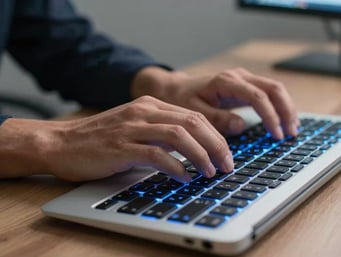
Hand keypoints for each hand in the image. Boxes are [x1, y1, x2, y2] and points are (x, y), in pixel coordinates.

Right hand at [0, 96, 232, 181]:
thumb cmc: (100, 139)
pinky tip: (184, 177)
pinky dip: (175, 167)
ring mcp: (131, 128)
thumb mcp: (135, 127)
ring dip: (200, 155)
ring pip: (178, 136)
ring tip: (210, 173)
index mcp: (150, 105)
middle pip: (192, 123)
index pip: (194, 116)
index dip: (215, 136)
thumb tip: (192, 151)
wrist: (60, 142)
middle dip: (216, 145)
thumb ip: (161, 134)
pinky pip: (156, 155)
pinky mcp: (120, 147)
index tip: (226, 154)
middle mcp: (143, 112)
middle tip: (227, 165)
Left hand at [132, 67, 298, 138]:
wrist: (174, 89)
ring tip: (292, 129)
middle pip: (273, 89)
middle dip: (285, 111)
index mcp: (226, 82)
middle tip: (290, 134)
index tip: (277, 135)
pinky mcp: (244, 85)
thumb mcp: (194, 112)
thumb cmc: (182, 101)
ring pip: (274, 88)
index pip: (258, 97)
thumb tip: (241, 125)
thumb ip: (217, 119)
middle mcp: (238, 76)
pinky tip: (283, 120)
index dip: (270, 116)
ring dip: (286, 108)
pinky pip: (268, 92)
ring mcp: (243, 79)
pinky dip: (278, 105)